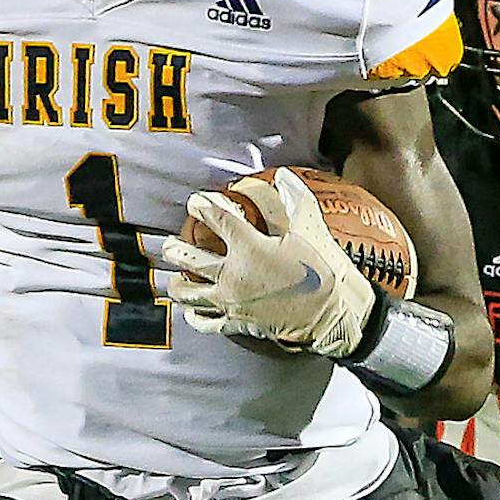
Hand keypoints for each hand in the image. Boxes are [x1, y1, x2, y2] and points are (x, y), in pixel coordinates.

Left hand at [159, 171, 375, 358]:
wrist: (330, 315)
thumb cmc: (321, 270)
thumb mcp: (309, 229)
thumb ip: (292, 200)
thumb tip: (282, 177)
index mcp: (249, 247)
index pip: (216, 219)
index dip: (202, 207)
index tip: (195, 202)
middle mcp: (233, 274)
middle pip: (190, 258)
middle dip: (174, 248)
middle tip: (169, 243)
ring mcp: (231, 301)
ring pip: (189, 292)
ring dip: (177, 283)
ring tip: (173, 278)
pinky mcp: (237, 322)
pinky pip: (205, 322)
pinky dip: (194, 316)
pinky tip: (190, 310)